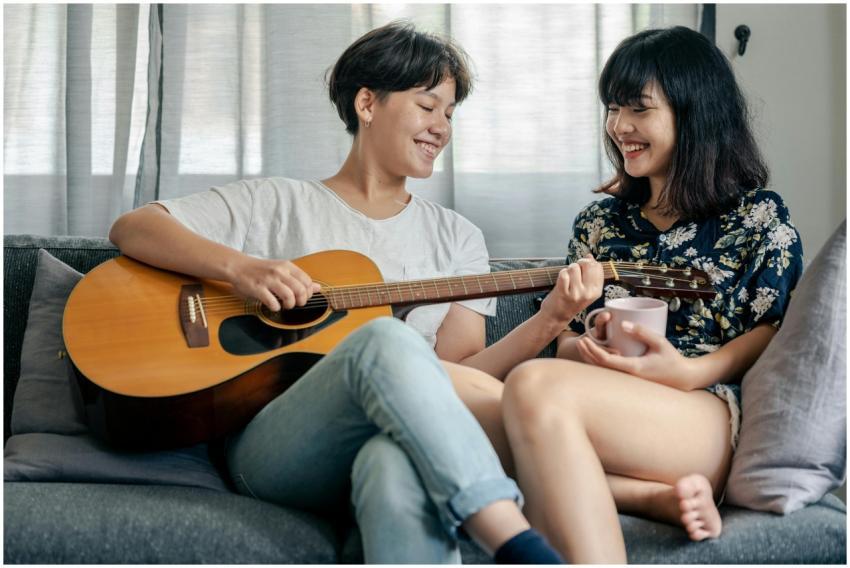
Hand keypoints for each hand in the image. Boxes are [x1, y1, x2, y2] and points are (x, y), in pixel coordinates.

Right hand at [228, 255, 320, 311]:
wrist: (238, 266)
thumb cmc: (261, 270)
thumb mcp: (282, 270)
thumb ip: (299, 279)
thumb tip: (318, 288)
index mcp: (287, 266)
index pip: (307, 281)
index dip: (308, 293)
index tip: (302, 297)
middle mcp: (279, 272)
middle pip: (300, 290)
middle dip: (301, 301)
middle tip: (295, 304)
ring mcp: (268, 280)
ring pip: (289, 296)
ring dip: (290, 305)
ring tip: (285, 305)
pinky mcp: (258, 289)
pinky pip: (273, 302)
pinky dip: (276, 307)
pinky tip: (273, 306)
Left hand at [539, 255, 603, 329]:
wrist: (556, 316)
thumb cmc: (570, 301)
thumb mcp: (585, 289)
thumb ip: (589, 273)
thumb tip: (590, 256)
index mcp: (596, 291)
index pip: (598, 267)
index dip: (589, 263)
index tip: (583, 268)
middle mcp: (588, 293)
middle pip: (587, 264)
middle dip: (579, 263)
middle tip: (574, 271)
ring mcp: (576, 293)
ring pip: (574, 267)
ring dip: (568, 270)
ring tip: (567, 279)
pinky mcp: (563, 292)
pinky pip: (564, 273)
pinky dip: (561, 274)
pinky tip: (561, 282)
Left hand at [575, 320, 694, 389]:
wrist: (682, 378)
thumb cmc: (672, 360)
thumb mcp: (660, 342)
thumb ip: (642, 332)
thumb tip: (622, 324)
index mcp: (633, 368)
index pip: (605, 360)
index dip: (592, 350)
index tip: (584, 339)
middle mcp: (627, 376)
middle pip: (599, 367)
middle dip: (587, 354)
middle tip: (579, 340)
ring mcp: (628, 379)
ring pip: (603, 371)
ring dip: (592, 359)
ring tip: (584, 346)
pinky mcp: (630, 378)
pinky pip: (610, 371)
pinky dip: (600, 363)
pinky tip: (597, 354)